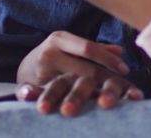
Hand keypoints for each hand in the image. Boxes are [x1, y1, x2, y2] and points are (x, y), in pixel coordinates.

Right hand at [15, 31, 142, 114]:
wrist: (25, 67)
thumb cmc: (56, 56)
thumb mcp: (71, 47)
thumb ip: (95, 49)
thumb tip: (120, 52)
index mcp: (61, 39)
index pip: (88, 48)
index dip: (107, 59)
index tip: (125, 70)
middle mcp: (49, 53)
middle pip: (82, 69)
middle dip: (102, 80)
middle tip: (118, 92)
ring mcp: (41, 73)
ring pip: (70, 86)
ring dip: (84, 97)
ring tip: (101, 104)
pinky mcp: (33, 89)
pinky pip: (52, 97)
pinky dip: (62, 101)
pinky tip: (67, 111)